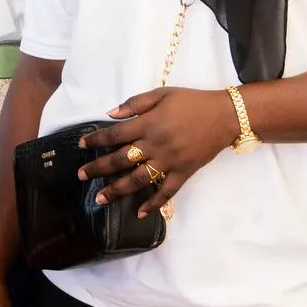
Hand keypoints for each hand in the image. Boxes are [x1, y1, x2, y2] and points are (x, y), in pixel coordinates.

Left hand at [77, 86, 238, 216]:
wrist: (224, 116)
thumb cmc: (192, 102)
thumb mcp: (162, 94)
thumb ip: (135, 104)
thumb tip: (110, 114)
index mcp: (148, 124)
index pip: (114, 135)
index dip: (96, 141)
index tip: (81, 146)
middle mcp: (155, 145)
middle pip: (120, 160)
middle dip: (98, 169)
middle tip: (81, 176)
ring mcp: (169, 162)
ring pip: (137, 180)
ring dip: (117, 190)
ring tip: (100, 198)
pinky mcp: (183, 173)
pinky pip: (166, 192)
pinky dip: (153, 203)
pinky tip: (140, 212)